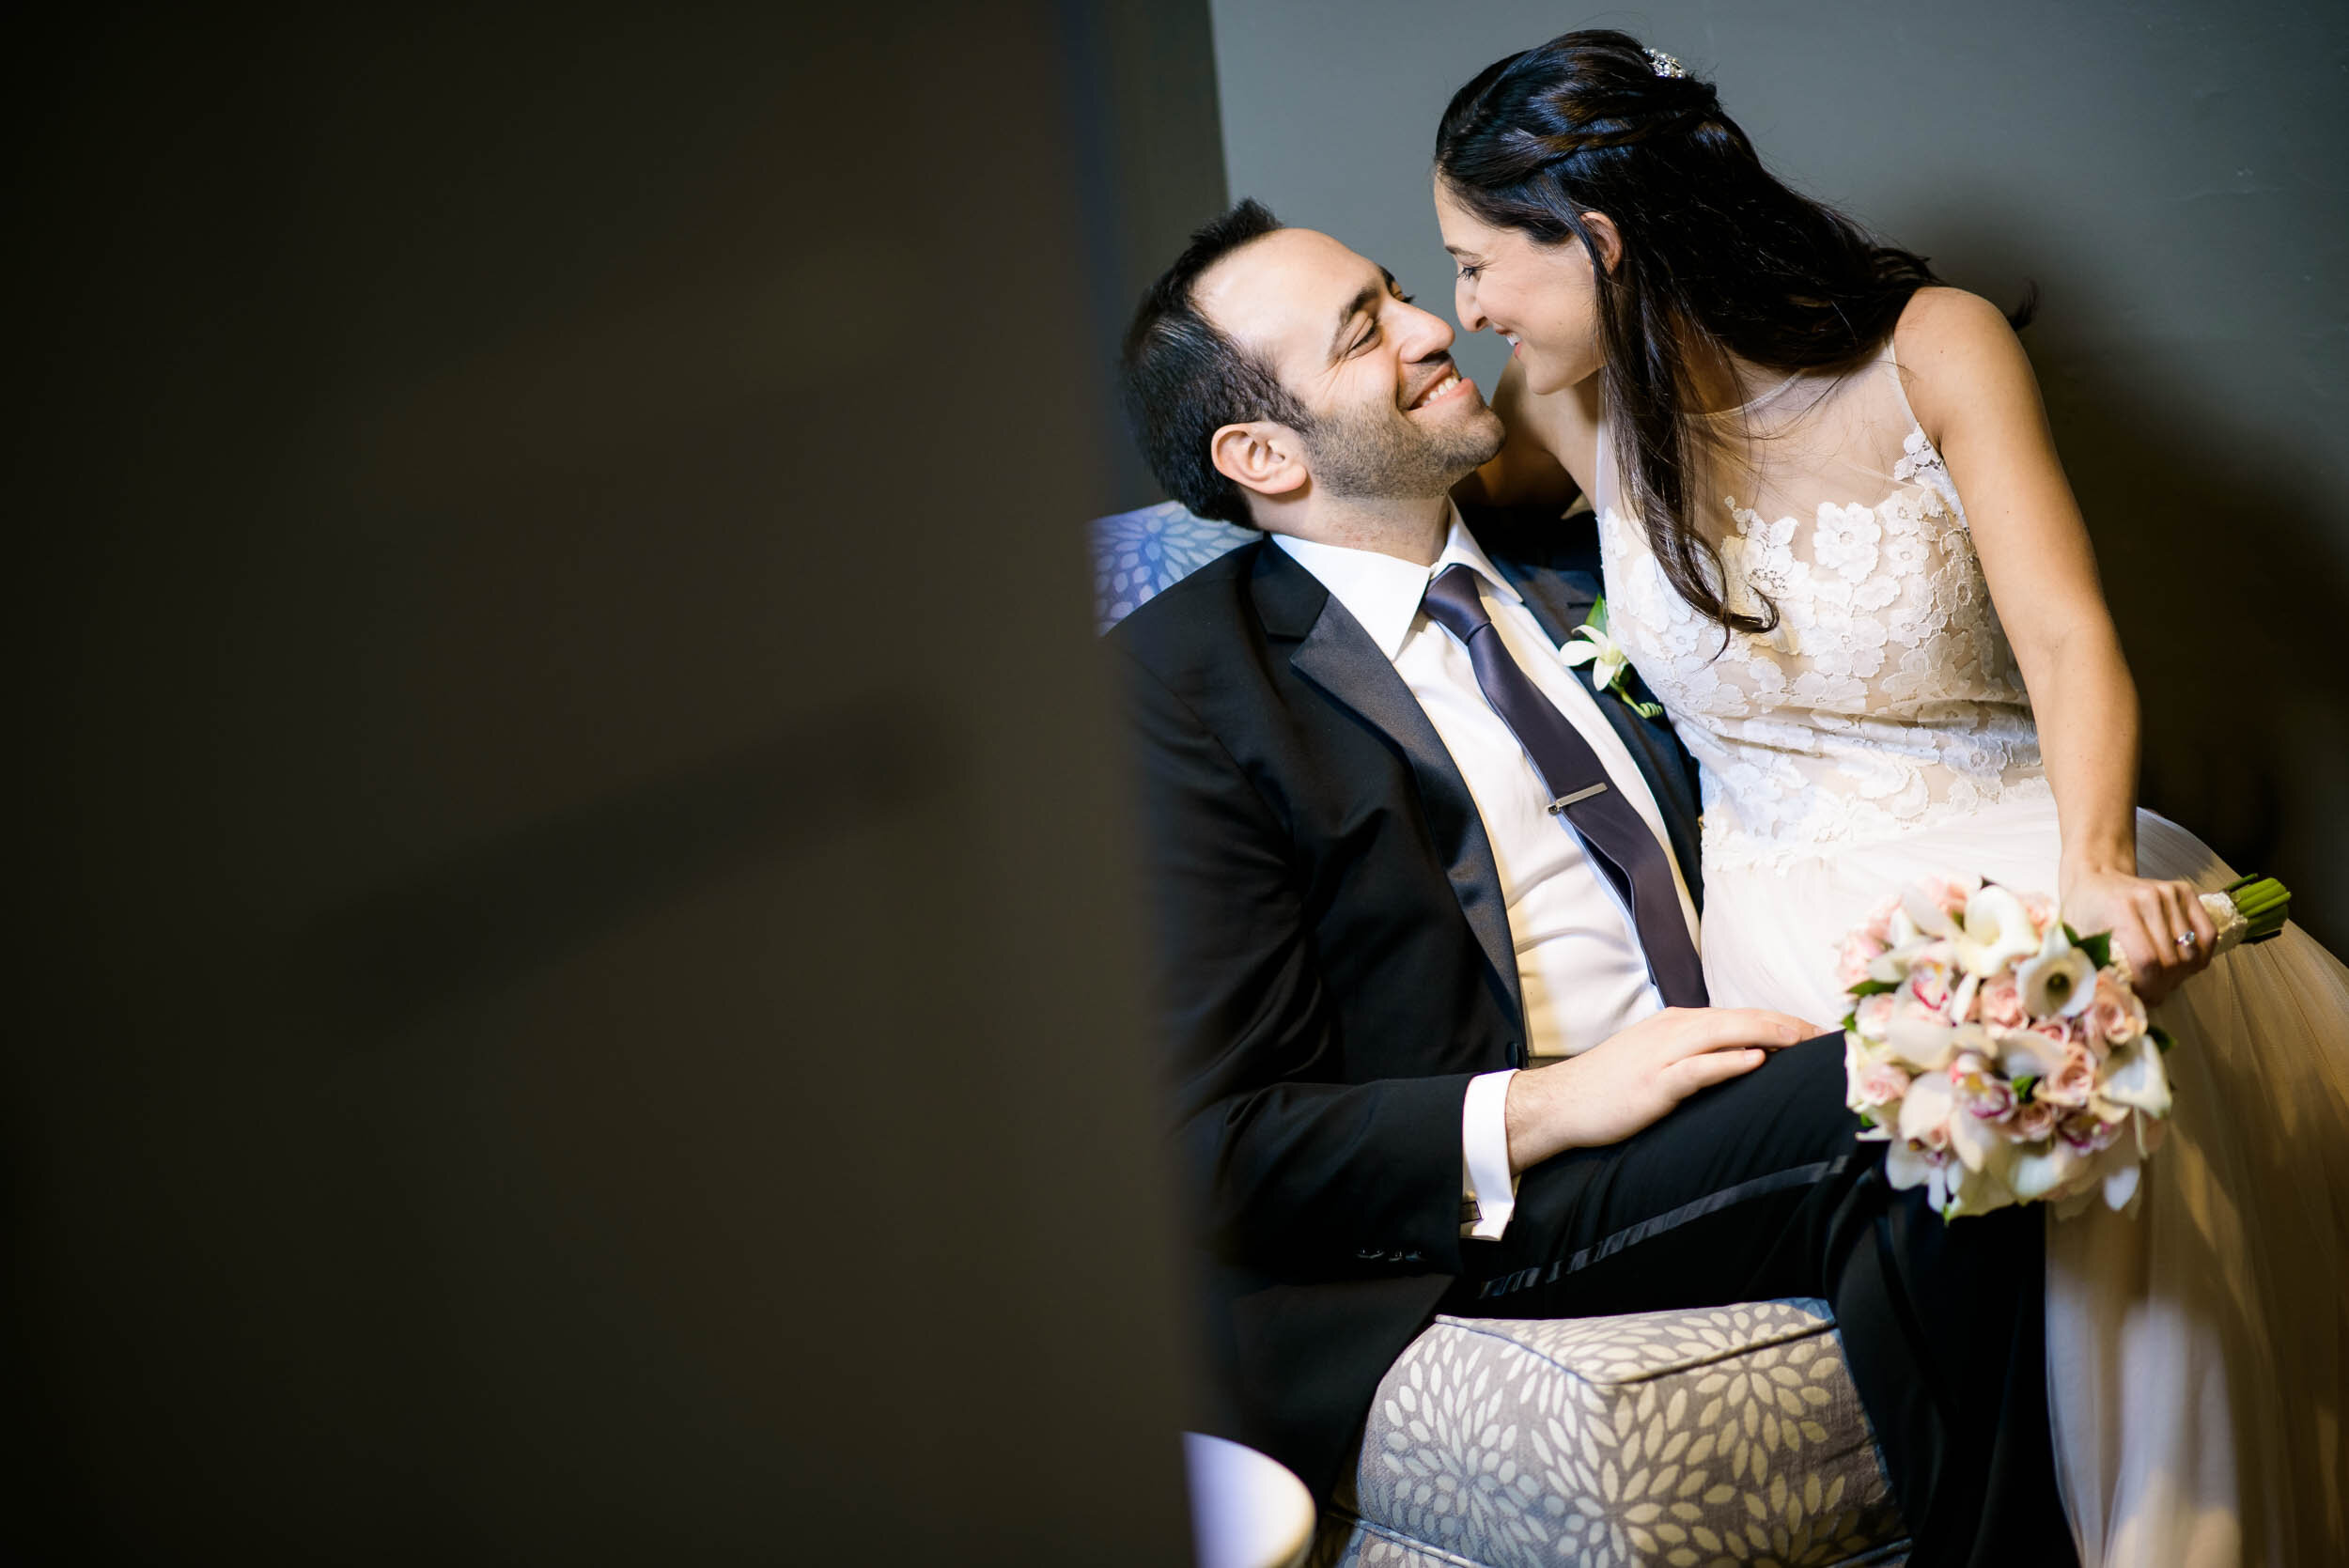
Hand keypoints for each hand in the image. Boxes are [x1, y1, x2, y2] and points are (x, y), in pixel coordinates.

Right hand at [1502, 1007, 1819, 1173]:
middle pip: (1741, 1019)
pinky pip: (1698, 1067)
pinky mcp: (1654, 1082)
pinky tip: (1756, 1059)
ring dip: (1770, 1034)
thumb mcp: (1656, 1061)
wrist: (1562, 1103)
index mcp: (1677, 1024)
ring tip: (1806, 1041)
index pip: (1740, 1016)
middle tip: (1828, 1038)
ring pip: (1725, 1034)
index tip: (1817, 1035)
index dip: (1781, 1022)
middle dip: (1788, 1025)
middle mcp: (1673, 1029)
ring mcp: (1663, 1054)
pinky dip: (1729, 1060)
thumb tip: (1739, 1063)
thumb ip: (1695, 1056)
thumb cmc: (1610, 1087)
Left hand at [2060, 866, 2216, 1004]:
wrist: (2096, 874)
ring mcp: (2170, 893)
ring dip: (2181, 975)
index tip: (2140, 998)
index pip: (2148, 961)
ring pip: (2192, 952)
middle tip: (2152, 994)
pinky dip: (2200, 956)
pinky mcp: (2185, 891)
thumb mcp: (2077, 938)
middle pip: (2172, 960)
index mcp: (2121, 909)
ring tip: (2164, 981)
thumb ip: (2092, 968)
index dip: (2148, 988)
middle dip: (2164, 986)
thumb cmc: (2084, 908)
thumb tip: (2108, 1005)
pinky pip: (2207, 934)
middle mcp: (2150, 899)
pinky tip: (2183, 966)